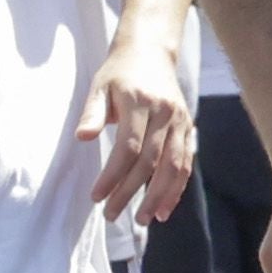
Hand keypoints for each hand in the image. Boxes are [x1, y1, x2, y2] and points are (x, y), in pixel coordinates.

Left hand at [82, 50, 193, 222]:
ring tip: (143, 220)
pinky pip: (186, 163)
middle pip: (150, 162)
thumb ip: (92, 112)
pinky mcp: (188, 128)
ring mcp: (180, 121)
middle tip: (112, 215)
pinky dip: (177, 189)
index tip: (97, 197)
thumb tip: (83, 137)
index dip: (113, 175)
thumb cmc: (118, 73)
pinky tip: (164, 209)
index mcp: (140, 102)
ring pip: (173, 166)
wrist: (150, 52)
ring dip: (159, 197)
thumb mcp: (99, 86)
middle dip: (131, 192)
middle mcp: (165, 113)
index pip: (128, 147)